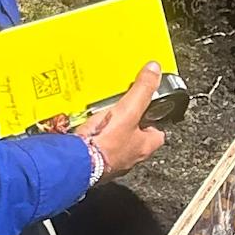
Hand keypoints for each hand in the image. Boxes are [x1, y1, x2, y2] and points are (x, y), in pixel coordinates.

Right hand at [73, 62, 166, 181]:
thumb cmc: (106, 144)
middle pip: (135, 137)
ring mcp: (111, 162)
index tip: (149, 107)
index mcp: (145, 147)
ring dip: (109, 132)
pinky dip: (92, 138)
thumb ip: (143, 90)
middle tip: (121, 110)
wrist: (75, 163)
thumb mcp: (129, 110)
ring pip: (115, 143)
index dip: (154, 119)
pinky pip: (95, 147)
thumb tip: (155, 70)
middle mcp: (130, 157)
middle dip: (128, 124)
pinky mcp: (93, 163)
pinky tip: (85, 129)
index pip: (158, 132)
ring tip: (101, 117)